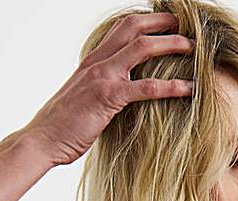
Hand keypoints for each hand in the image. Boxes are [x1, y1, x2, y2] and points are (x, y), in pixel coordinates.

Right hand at [22, 11, 194, 166]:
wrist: (42, 140)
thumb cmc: (61, 128)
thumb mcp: (82, 102)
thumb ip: (100, 93)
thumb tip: (116, 100)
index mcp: (91, 62)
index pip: (120, 29)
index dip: (145, 22)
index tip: (165, 25)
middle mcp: (98, 62)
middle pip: (133, 26)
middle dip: (162, 22)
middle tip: (184, 26)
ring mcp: (103, 77)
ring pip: (143, 48)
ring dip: (172, 45)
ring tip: (194, 48)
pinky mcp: (109, 97)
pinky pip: (147, 87)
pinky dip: (172, 86)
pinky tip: (190, 89)